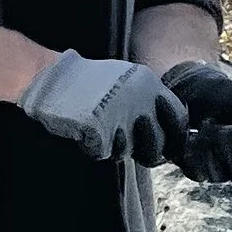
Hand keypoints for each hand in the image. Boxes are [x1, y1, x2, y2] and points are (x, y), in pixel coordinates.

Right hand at [18, 50, 189, 165]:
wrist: (53, 79)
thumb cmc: (88, 80)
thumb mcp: (128, 79)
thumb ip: (149, 99)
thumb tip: (169, 124)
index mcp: (149, 85)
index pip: (178, 118)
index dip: (173, 134)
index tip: (165, 140)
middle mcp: (139, 101)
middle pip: (158, 144)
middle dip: (146, 150)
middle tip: (127, 140)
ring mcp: (120, 117)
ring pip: (130, 151)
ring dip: (117, 146)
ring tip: (102, 129)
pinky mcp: (100, 132)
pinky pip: (104, 153)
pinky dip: (94, 147)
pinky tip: (86, 132)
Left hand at [160, 63, 231, 186]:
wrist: (192, 88)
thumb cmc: (227, 96)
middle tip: (225, 128)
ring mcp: (221, 170)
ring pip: (221, 177)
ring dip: (213, 150)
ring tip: (208, 125)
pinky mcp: (198, 168)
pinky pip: (198, 173)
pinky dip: (195, 152)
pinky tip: (192, 134)